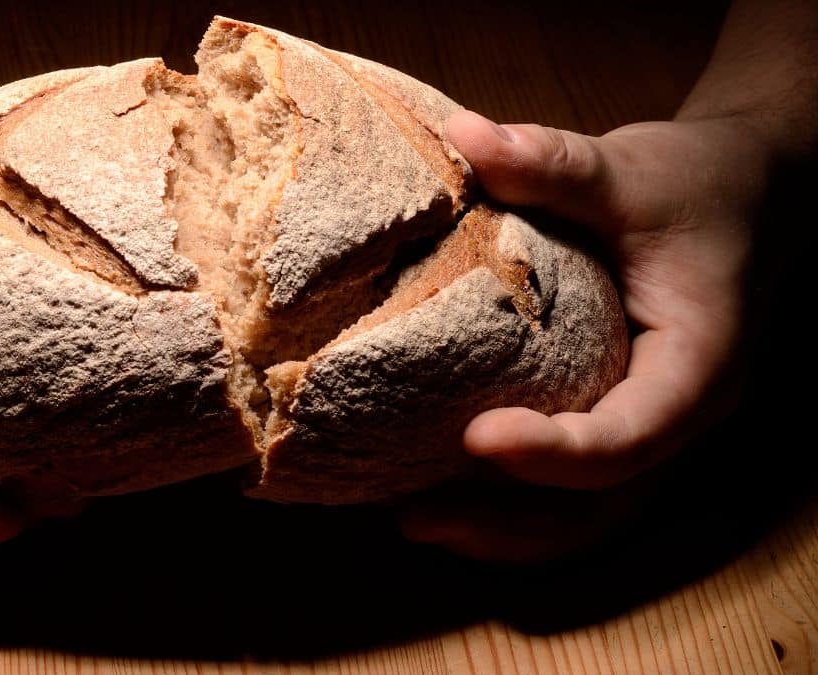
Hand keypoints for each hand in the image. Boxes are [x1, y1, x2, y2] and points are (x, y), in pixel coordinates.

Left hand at [402, 109, 765, 559]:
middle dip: (509, 518)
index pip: (634, 433)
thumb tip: (465, 136)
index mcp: (701, 362)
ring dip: (505, 531)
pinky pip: (579, 493)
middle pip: (604, 502)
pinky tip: (448, 498)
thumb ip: (555, 163)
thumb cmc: (697, 184)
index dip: (555, 450)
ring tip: (415, 522)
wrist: (746, 193)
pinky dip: (518, 511)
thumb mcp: (632, 169)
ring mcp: (655, 427)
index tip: (473, 437)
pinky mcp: (624, 420)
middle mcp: (682, 412)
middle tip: (415, 514)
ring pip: (591, 515)